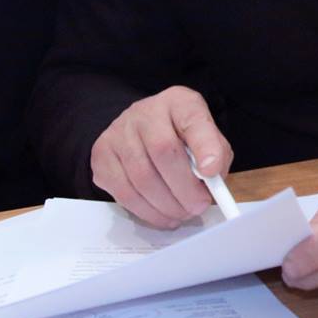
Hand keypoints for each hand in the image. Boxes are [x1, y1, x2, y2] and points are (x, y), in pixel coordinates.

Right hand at [90, 86, 233, 227]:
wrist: (140, 133)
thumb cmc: (180, 138)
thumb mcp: (207, 139)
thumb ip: (216, 156)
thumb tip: (211, 180)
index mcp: (178, 102)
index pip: (192, 117)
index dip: (204, 146)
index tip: (211, 172)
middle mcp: (145, 112)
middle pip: (163, 151)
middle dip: (184, 188)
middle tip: (197, 207)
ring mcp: (118, 132)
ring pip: (141, 177)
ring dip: (166, 205)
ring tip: (182, 214)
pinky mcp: (101, 156)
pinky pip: (123, 192)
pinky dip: (147, 211)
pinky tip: (162, 215)